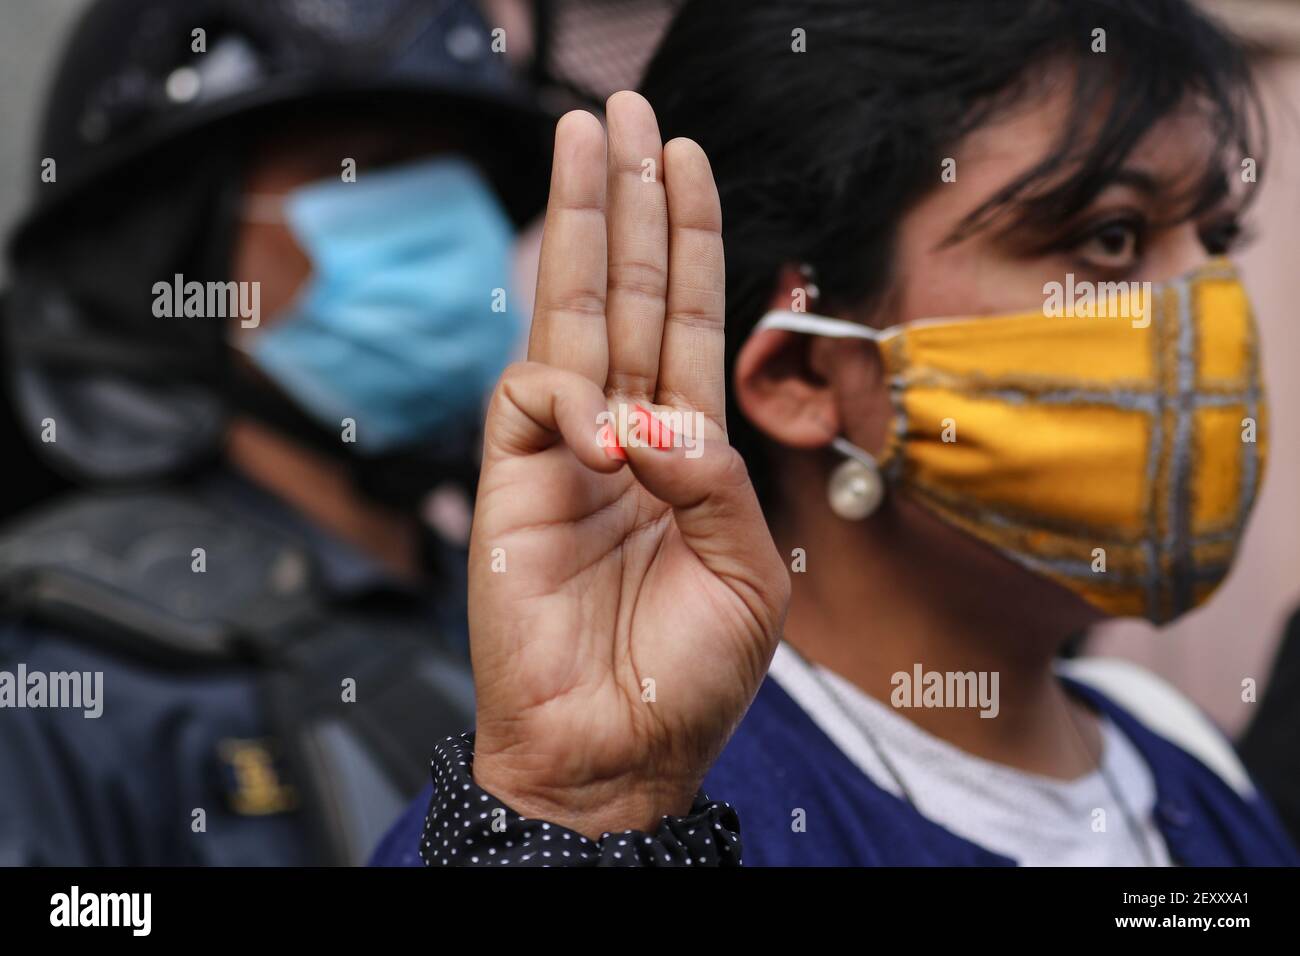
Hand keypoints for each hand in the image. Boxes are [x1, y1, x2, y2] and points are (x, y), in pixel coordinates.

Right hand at [468, 92, 789, 839]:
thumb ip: (714, 479)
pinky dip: (568, 400)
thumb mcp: (746, 571)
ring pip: (570, 318)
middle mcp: (625, 436)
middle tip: (623, 111)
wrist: (612, 757)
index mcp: (686, 452)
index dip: (691, 241)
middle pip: (629, 295)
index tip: (687, 162)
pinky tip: (600, 433)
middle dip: (629, 202)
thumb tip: (653, 416)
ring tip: (588, 137)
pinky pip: (531, 401)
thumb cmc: (687, 678)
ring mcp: (563, 455)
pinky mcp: (510, 483)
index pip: (689, 322)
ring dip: (582, 227)